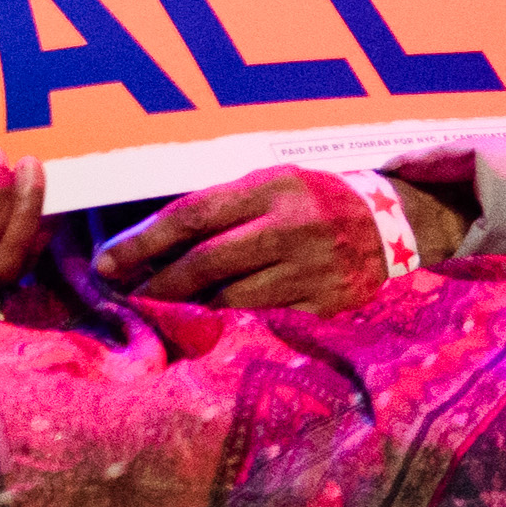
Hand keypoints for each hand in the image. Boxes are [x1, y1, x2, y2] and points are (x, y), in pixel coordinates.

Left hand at [97, 165, 443, 314]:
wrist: (399, 219)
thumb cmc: (313, 197)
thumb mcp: (270, 181)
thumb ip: (220, 206)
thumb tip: (148, 237)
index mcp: (271, 187)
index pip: (191, 215)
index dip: (143, 242)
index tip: (106, 261)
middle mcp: (293, 227)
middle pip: (208, 261)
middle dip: (159, 283)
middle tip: (125, 295)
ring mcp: (315, 269)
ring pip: (235, 297)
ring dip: (192, 308)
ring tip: (161, 312)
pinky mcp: (331, 304)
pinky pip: (270, 318)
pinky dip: (235, 323)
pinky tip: (211, 325)